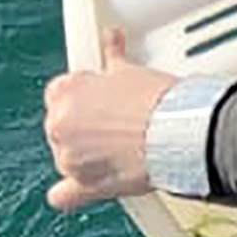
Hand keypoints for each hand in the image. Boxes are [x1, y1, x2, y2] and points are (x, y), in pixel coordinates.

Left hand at [42, 32, 176, 211]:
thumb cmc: (157, 102)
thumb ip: (113, 57)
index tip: (98, 101)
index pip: (59, 92)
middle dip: (82, 125)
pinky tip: (76, 191)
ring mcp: (69, 157)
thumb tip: (111, 41)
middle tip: (113, 124)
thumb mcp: (130, 71)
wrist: (177, 132)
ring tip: (116, 149)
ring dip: (83, 154)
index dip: (82, 97)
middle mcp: (59, 125)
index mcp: (65, 93)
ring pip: (65, 156)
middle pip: (60, 125)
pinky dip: (68, 194)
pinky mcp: (85, 184)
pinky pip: (64, 195)